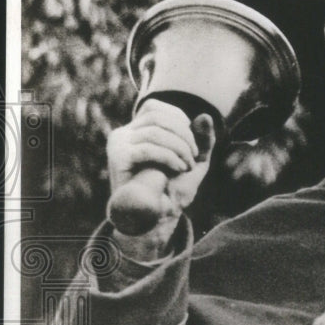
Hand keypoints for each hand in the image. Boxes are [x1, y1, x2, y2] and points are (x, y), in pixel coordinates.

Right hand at [106, 99, 215, 254]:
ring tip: (186, 166)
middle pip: (158, 117)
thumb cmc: (175, 188)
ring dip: (180, 148)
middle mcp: (124, 134)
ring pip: (156, 131)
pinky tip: (178, 168)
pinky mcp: (118, 158)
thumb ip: (203, 139)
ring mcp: (119, 144)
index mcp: (137, 130)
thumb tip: (205, 116)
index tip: (191, 144)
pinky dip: (169, 157)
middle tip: (193, 157)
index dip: (179, 120)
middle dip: (184, 135)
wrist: (158, 216)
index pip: (157, 108)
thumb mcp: (196, 160)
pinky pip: (148, 148)